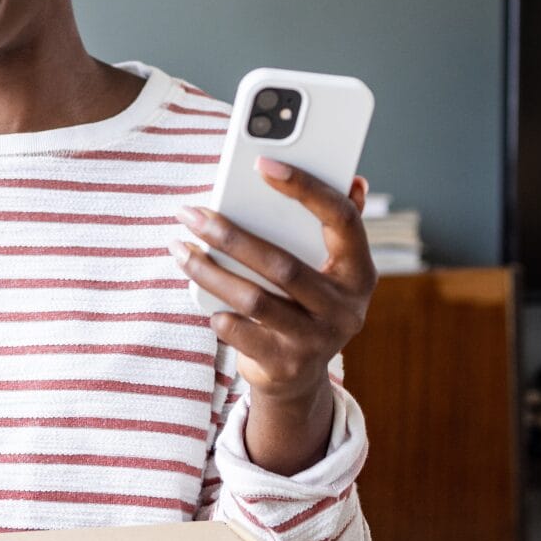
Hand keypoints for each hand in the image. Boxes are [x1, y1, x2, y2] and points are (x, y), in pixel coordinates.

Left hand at [170, 160, 375, 466]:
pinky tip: (199, 294)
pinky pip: (241, 334)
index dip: (305, 188)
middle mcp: (345, 308)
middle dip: (231, 235)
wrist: (297, 378)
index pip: (342, 220)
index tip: (261, 163)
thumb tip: (352, 177)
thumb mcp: (329, 268)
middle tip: (191, 214)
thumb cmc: (306, 304)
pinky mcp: (286, 366)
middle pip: (283, 264)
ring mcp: (317, 341)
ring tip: (180, 248)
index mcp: (360, 272)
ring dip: (210, 271)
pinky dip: (218, 313)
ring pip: (255, 300)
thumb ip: (335, 225)